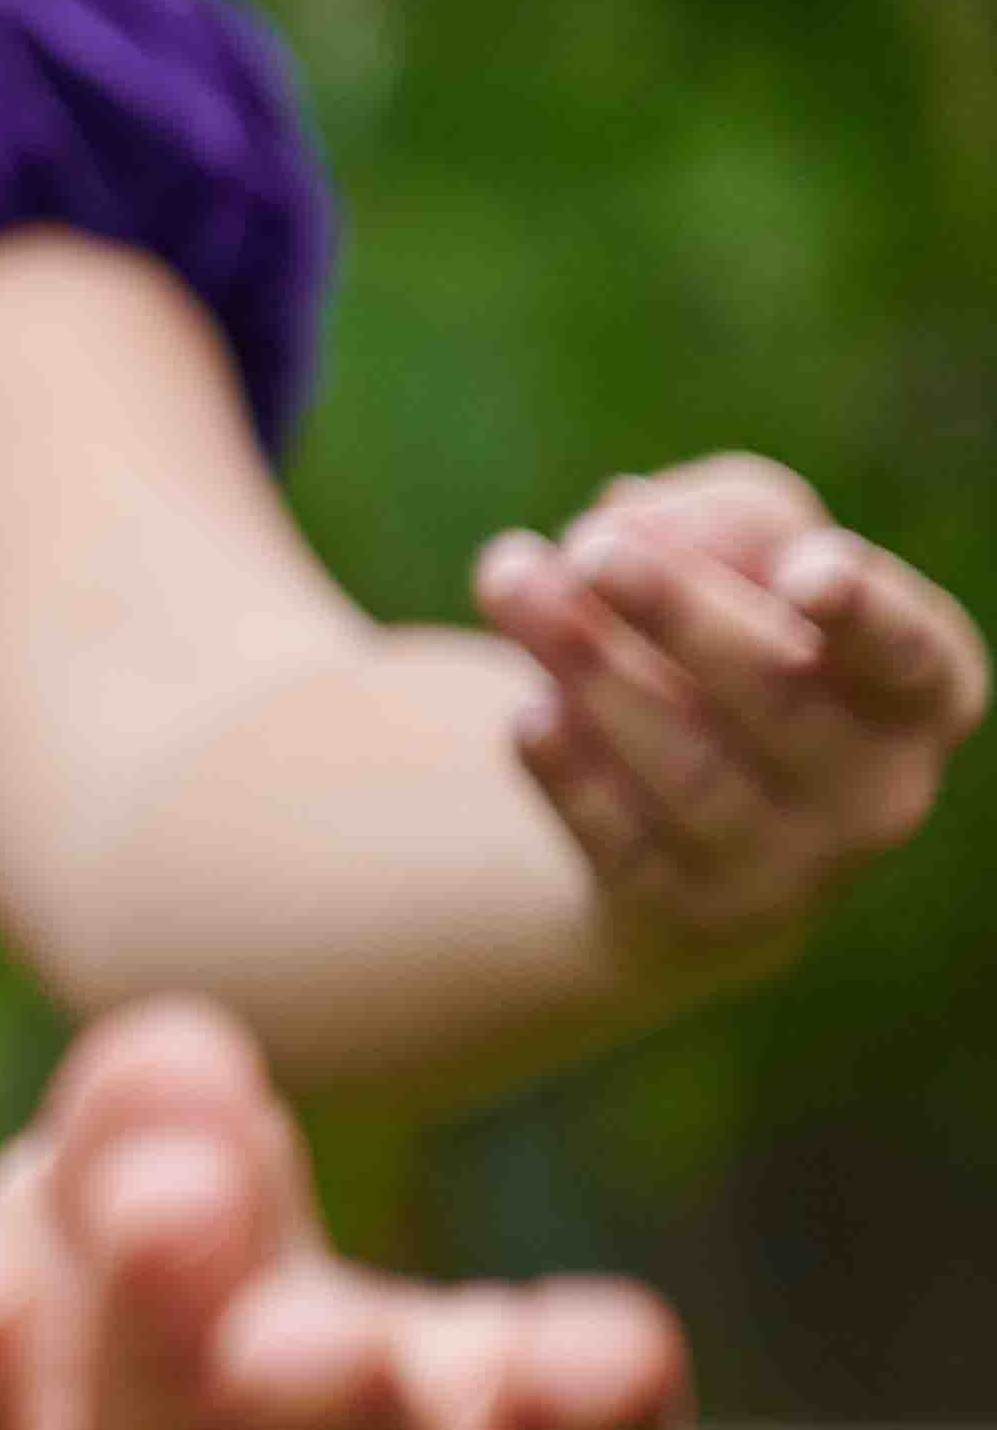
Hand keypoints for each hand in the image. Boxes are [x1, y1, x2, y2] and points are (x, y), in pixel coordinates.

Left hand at [474, 458, 975, 980]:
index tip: (806, 571)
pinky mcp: (694, 911)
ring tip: (508, 584)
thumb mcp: (748, 557)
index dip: (865, 613)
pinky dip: (568, 770)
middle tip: (589, 549)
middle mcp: (879, 788)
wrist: (685, 821)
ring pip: (688, 768)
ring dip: (588, 670)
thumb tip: (629, 518)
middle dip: (675, 613)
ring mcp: (793, 865)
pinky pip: (622, 837)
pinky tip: (527, 715)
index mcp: (919, 690)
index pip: (913, 654)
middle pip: (776, 696)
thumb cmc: (733, 642)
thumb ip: (722, 519)